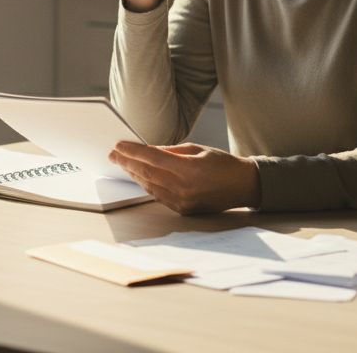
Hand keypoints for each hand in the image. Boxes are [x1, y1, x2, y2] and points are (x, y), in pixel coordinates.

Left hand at [108, 141, 260, 214]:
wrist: (244, 186)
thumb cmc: (223, 164)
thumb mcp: (197, 149)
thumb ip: (171, 150)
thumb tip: (147, 150)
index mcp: (189, 169)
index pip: (153, 158)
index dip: (133, 151)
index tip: (118, 145)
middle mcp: (184, 187)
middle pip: (147, 173)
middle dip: (127, 162)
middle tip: (113, 154)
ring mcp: (183, 201)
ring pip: (150, 186)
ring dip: (134, 174)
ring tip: (122, 164)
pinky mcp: (183, 210)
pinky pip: (158, 196)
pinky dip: (146, 185)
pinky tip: (139, 176)